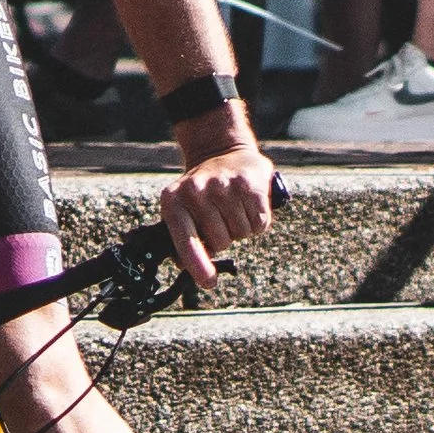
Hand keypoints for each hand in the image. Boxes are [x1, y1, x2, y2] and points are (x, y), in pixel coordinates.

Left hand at [160, 140, 273, 289]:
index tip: (209, 282)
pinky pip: (260, 222)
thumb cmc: (201, 191)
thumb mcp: (183, 209)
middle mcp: (195, 192)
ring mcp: (222, 187)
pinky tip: (249, 206)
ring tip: (234, 209)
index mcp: (173, 202)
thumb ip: (184, 239)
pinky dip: (258, 221)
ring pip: (242, 234)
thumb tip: (192, 268)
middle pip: (221, 242)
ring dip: (242, 228)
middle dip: (225, 238)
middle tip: (222, 219)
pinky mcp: (248, 184)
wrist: (221, 149)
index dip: (198, 265)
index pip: (186, 242)